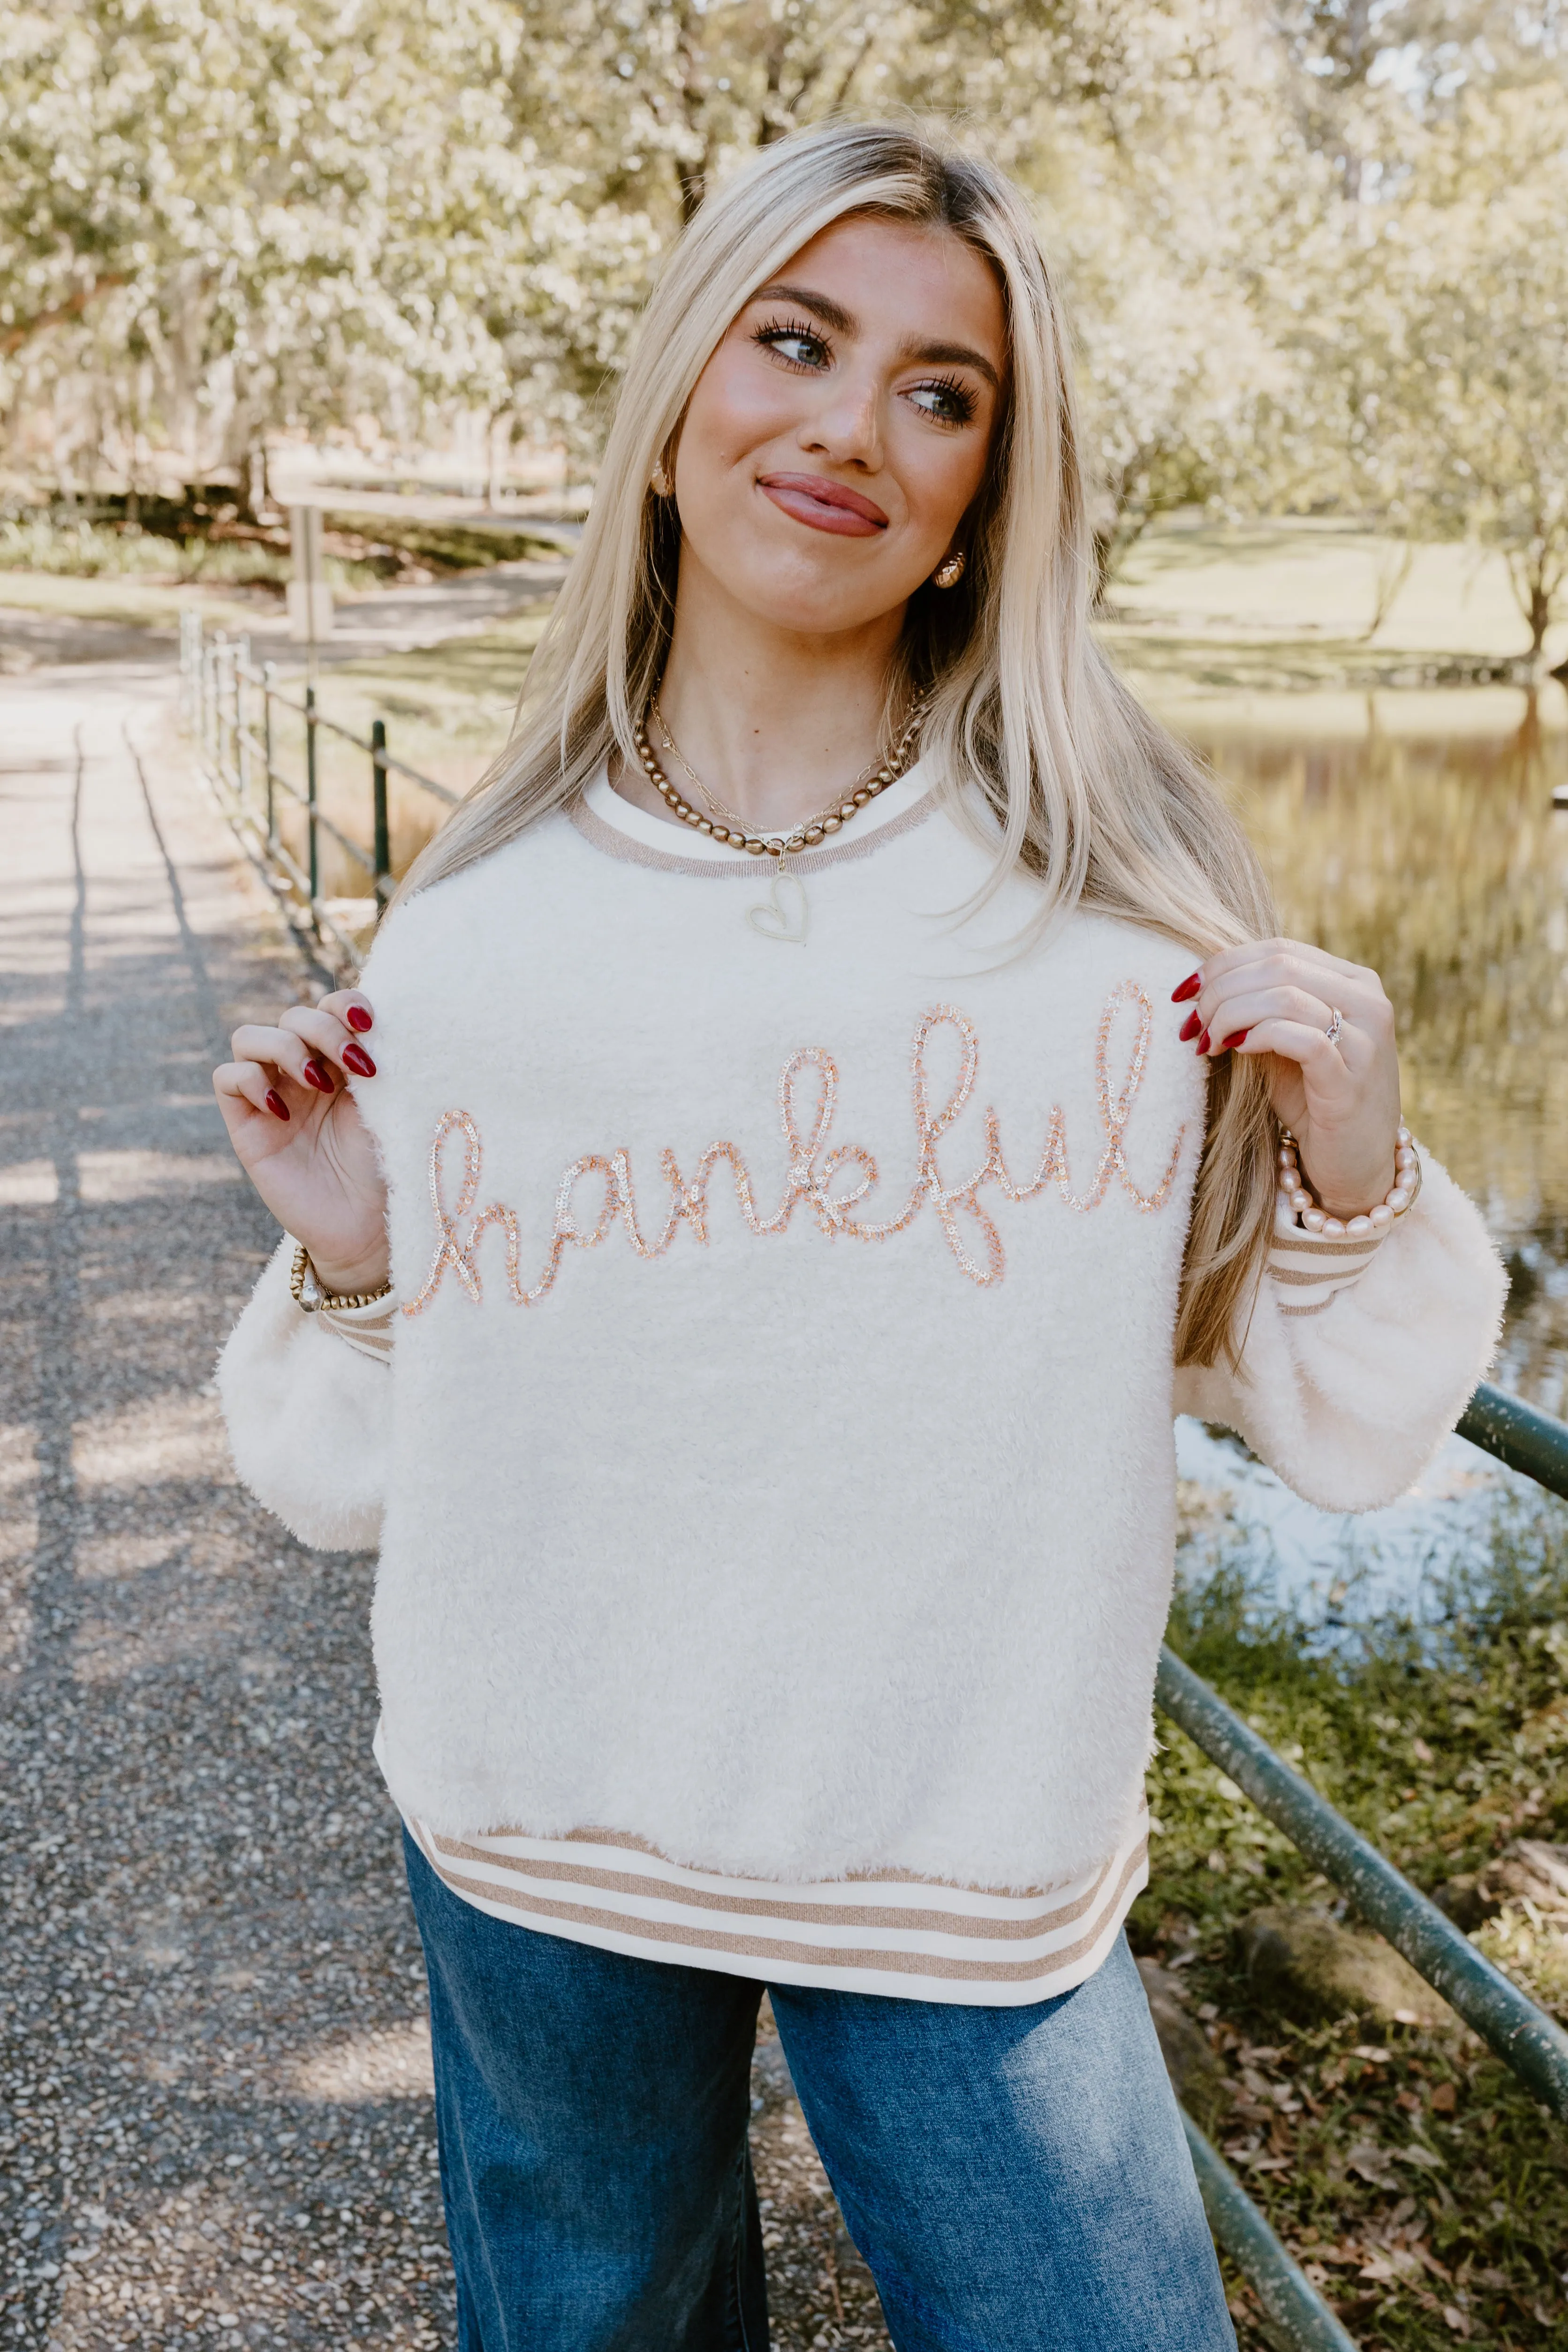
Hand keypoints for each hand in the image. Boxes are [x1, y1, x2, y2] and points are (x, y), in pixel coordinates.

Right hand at [213, 990, 389, 1290]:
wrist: (369, 1228)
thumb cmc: (387, 1167)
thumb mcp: (389, 1105)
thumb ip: (373, 1060)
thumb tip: (366, 1020)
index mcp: (341, 1061)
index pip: (329, 1007)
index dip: (345, 1004)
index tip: (370, 1025)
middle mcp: (303, 1072)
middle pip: (293, 1015)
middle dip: (324, 1029)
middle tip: (358, 1065)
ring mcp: (271, 1096)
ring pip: (249, 1037)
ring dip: (284, 1047)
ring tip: (319, 1085)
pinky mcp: (245, 1125)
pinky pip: (227, 1078)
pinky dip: (251, 1081)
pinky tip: (285, 1112)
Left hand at [1172, 942, 1401, 1216]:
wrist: (1354, 1164)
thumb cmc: (1312, 1100)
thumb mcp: (1282, 1043)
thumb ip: (1258, 1008)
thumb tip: (1200, 986)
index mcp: (1353, 981)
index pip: (1279, 950)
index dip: (1224, 964)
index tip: (1185, 991)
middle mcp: (1368, 1001)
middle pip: (1279, 966)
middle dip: (1221, 990)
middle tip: (1192, 1022)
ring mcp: (1366, 1039)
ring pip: (1285, 996)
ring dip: (1231, 1015)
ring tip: (1206, 1041)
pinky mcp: (1353, 1079)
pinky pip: (1300, 1038)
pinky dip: (1259, 1037)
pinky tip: (1237, 1051)